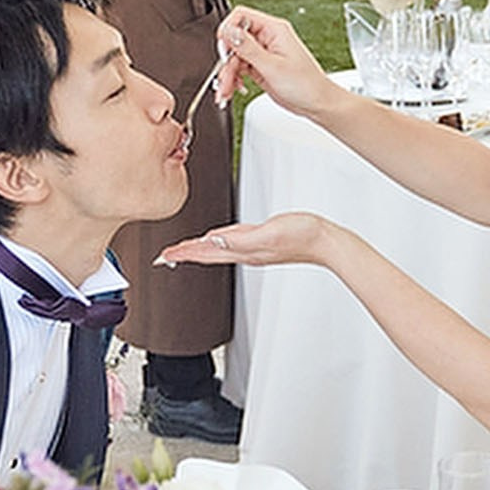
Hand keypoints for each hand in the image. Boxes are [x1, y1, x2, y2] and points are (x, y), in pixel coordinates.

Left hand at [155, 214, 336, 270]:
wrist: (326, 242)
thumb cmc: (303, 236)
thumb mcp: (269, 232)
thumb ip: (242, 238)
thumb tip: (216, 240)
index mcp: (244, 250)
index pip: (205, 252)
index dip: (183, 253)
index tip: (164, 256)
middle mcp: (246, 252)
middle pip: (207, 254)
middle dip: (185, 254)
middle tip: (165, 256)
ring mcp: (254, 249)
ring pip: (217, 251)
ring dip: (198, 251)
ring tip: (184, 250)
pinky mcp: (262, 243)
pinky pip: (231, 245)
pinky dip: (216, 244)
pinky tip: (217, 241)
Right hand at [214, 6, 339, 117]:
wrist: (316, 103)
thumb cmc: (306, 84)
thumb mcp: (273, 66)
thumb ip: (248, 48)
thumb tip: (229, 31)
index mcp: (274, 30)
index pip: (241, 16)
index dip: (228, 30)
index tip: (223, 49)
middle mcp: (268, 38)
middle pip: (234, 40)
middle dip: (226, 61)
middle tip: (224, 78)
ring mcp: (263, 53)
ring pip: (234, 57)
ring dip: (227, 74)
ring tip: (226, 91)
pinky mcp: (260, 67)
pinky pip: (239, 68)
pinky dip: (233, 79)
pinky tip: (233, 89)